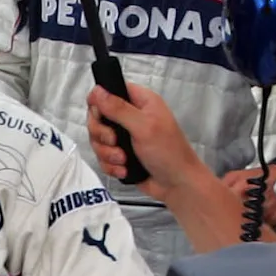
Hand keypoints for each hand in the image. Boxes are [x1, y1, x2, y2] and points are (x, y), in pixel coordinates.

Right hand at [82, 82, 204, 197]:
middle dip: (102, 134)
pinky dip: (111, 165)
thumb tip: (98, 92)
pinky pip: (103, 157)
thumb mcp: (144, 127)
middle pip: (98, 117)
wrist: (177, 184)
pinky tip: (125, 169)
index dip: (99, 103)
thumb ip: (118, 108)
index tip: (101, 117)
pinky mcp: (122, 154)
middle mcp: (132, 116)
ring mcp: (126, 137)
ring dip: (107, 153)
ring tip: (123, 159)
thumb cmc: (170, 153)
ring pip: (99, 140)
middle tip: (114, 141)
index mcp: (141, 102)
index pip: (109, 91)